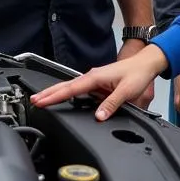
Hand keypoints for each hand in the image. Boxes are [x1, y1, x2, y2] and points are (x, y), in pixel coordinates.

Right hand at [31, 44, 168, 120]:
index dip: (55, 96)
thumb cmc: (137, 74)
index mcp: (95, 77)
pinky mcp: (97, 83)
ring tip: (42, 100)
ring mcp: (94, 79)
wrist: (145, 64)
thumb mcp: (127, 91)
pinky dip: (67, 93)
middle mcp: (92, 76)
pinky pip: (78, 89)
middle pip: (65, 86)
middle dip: (48, 93)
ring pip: (70, 87)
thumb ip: (111, 104)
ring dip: (56, 93)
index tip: (41, 101)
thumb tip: (98, 116)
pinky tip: (62, 98)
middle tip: (33, 100)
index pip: (71, 89)